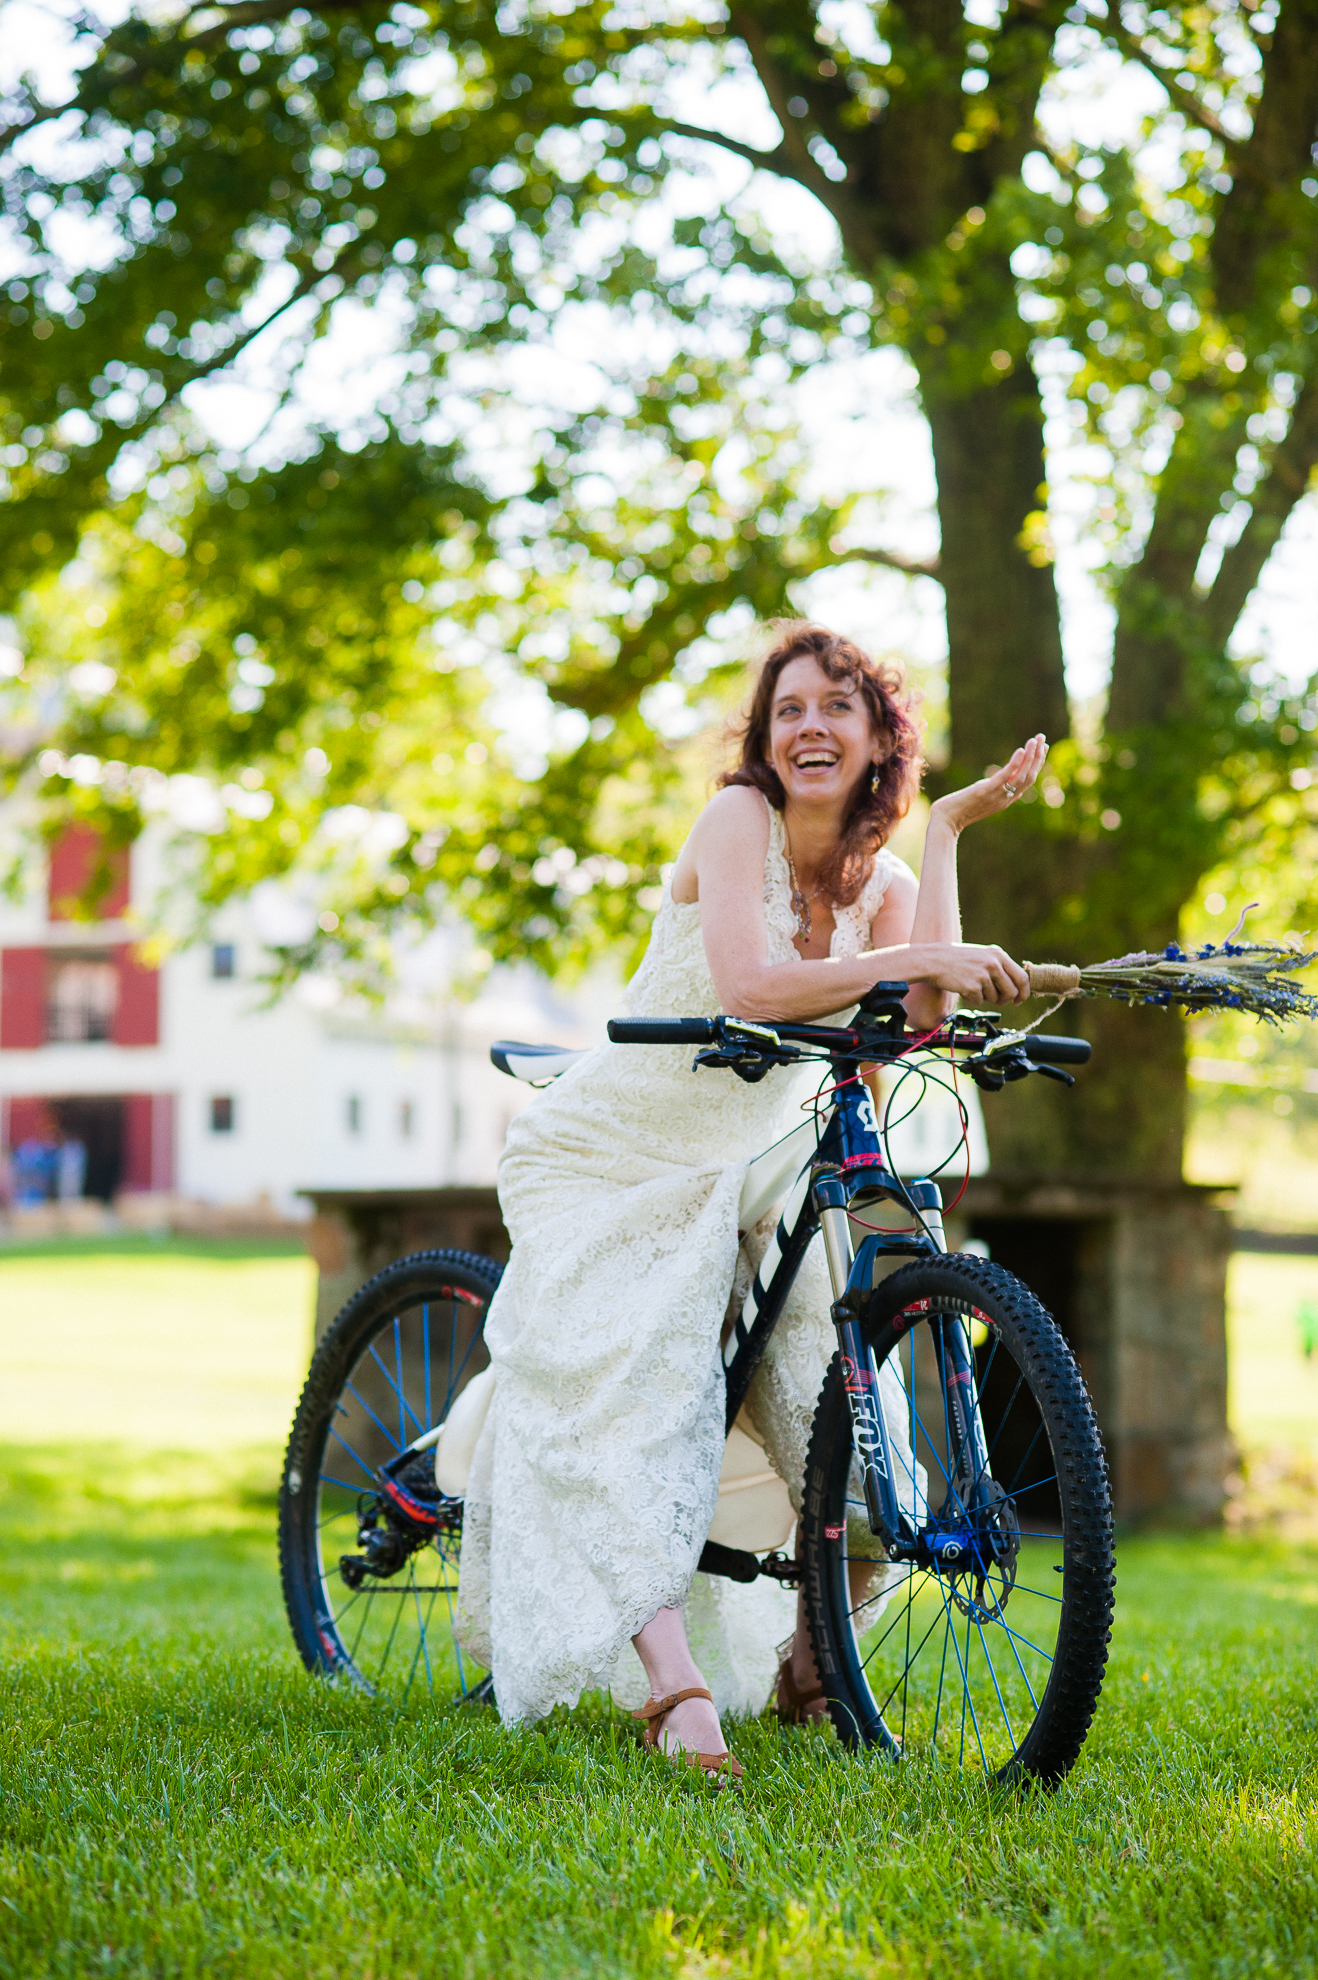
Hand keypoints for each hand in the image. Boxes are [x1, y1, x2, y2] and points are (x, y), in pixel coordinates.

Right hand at [918, 943, 1030, 1005]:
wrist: (933, 960)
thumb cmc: (957, 959)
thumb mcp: (982, 955)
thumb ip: (999, 967)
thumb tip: (1016, 987)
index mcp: (998, 954)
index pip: (1022, 977)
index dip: (1023, 992)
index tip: (1018, 1000)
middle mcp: (993, 964)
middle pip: (1012, 991)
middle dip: (1005, 999)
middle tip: (997, 1000)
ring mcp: (983, 975)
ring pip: (995, 998)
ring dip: (985, 997)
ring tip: (972, 986)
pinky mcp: (973, 987)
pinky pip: (980, 1001)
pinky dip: (972, 999)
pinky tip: (962, 988)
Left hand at [929, 735, 1046, 834]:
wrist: (945, 821)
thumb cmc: (957, 809)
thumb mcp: (980, 797)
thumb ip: (991, 789)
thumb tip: (995, 779)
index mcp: (1006, 800)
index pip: (1028, 780)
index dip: (1037, 763)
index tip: (1043, 747)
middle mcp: (1005, 799)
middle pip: (1030, 777)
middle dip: (1038, 756)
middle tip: (1042, 738)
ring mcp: (996, 796)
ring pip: (1022, 776)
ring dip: (1031, 757)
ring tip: (1035, 740)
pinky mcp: (985, 792)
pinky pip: (1005, 777)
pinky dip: (1015, 764)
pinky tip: (1020, 750)